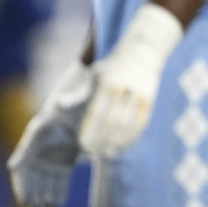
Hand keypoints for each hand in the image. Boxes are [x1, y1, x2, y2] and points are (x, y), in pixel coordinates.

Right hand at [8, 61, 94, 206]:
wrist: (91, 96)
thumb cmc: (80, 93)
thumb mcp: (76, 96)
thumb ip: (70, 100)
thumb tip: (61, 101)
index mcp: (36, 133)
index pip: (21, 162)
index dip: (20, 181)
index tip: (23, 196)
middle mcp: (41, 147)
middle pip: (31, 177)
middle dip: (31, 193)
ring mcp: (53, 155)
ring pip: (44, 182)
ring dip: (42, 196)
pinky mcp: (67, 160)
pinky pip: (60, 181)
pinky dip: (58, 193)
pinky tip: (57, 204)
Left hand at [79, 4, 182, 156]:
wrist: (143, 52)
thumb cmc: (111, 68)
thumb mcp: (93, 75)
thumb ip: (78, 93)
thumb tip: (58, 105)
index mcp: (107, 82)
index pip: (97, 111)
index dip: (89, 130)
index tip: (82, 144)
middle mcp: (124, 88)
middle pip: (112, 120)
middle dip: (101, 139)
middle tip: (91, 153)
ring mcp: (139, 94)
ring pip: (127, 124)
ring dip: (116, 142)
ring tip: (106, 153)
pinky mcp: (150, 100)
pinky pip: (140, 123)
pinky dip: (131, 138)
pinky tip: (121, 146)